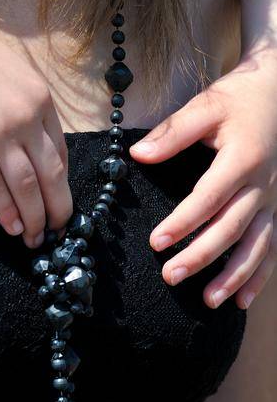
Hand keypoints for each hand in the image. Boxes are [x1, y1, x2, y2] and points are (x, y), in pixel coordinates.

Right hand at [0, 27, 71, 250]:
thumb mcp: (9, 69)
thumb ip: (25, 103)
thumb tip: (33, 143)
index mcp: (39, 98)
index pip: (60, 152)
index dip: (61, 183)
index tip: (59, 200)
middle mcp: (23, 117)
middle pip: (50, 175)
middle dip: (57, 209)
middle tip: (57, 230)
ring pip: (24, 187)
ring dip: (33, 218)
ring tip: (34, 237)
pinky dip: (4, 211)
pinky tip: (10, 227)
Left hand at [130, 50, 276, 308]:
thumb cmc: (238, 100)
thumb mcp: (206, 106)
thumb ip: (172, 132)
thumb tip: (138, 155)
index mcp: (243, 159)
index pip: (209, 198)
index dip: (183, 222)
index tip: (156, 243)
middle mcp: (263, 185)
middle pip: (231, 228)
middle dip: (201, 256)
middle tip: (170, 277)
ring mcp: (275, 200)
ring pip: (256, 246)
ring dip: (234, 276)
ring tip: (208, 301)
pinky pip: (272, 248)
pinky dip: (259, 276)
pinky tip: (241, 301)